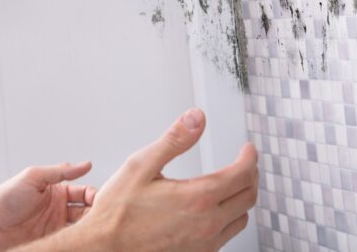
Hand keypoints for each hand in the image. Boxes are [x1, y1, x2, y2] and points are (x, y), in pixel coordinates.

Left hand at [0, 160, 96, 250]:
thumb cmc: (5, 198)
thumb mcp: (34, 177)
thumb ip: (61, 171)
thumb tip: (86, 164)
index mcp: (57, 192)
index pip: (85, 193)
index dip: (96, 195)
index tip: (104, 200)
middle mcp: (58, 210)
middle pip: (86, 212)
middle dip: (97, 214)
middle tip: (104, 218)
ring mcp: (54, 228)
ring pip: (79, 229)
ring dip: (88, 230)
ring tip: (96, 232)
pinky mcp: (49, 244)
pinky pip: (67, 243)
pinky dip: (76, 243)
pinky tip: (82, 242)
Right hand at [74, 108, 258, 251]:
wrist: (105, 249)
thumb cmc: (118, 211)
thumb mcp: (141, 165)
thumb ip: (174, 140)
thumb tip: (196, 118)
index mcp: (198, 198)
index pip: (242, 174)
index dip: (249, 157)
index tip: (247, 149)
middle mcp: (207, 224)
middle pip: (249, 196)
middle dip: (250, 174)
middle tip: (244, 162)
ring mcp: (205, 244)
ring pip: (242, 218)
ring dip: (243, 198)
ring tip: (233, 184)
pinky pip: (227, 236)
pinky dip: (230, 218)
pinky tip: (215, 209)